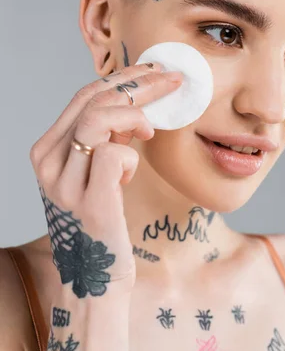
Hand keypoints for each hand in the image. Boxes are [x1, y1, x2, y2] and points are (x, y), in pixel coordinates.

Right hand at [29, 63, 182, 297]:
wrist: (93, 281)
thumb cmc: (100, 222)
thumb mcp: (96, 172)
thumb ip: (105, 138)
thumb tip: (134, 103)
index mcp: (47, 151)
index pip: (84, 96)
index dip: (122, 77)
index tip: (152, 70)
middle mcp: (49, 163)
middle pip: (94, 100)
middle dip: (139, 83)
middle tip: (171, 80)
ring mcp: (66, 183)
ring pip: (98, 118)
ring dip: (135, 114)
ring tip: (150, 130)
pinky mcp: (91, 202)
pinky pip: (113, 155)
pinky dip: (131, 157)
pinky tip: (130, 175)